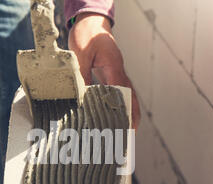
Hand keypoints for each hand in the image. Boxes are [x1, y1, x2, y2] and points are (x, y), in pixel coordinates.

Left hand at [68, 13, 140, 128]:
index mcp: (114, 65)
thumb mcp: (80, 54)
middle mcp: (119, 69)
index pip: (123, 92)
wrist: (90, 22)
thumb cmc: (86, 34)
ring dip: (128, 110)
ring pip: (127, 94)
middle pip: (130, 96)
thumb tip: (81, 97)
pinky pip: (118, 90)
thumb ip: (82, 74)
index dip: (126, 110)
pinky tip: (114, 113)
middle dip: (132, 114)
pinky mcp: (111, 72)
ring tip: (127, 128)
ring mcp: (117, 71)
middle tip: (131, 132)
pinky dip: (119, 103)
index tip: (128, 125)